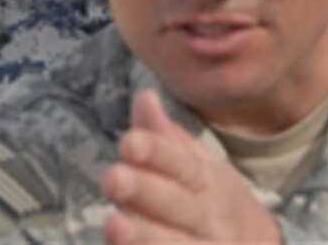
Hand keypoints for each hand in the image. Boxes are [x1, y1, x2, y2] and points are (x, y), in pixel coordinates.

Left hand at [101, 90, 280, 243]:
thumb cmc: (215, 203)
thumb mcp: (200, 167)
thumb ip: (166, 138)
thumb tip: (143, 96)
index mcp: (207, 181)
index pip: (181, 164)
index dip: (155, 153)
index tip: (127, 142)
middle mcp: (208, 216)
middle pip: (176, 203)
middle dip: (145, 191)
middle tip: (112, 178)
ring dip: (144, 238)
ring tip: (112, 225)